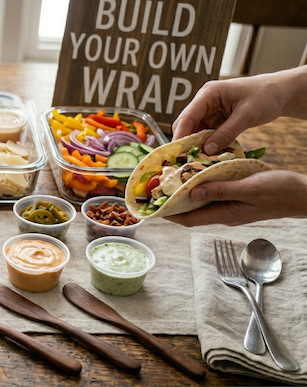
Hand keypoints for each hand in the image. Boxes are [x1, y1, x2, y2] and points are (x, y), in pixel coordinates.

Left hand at [164, 170, 306, 225]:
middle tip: (156, 189)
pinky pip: (214, 193)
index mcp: (226, 214)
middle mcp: (225, 213)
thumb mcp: (249, 189)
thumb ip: (220, 191)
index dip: (169, 215)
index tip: (151, 208)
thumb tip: (191, 193)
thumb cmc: (281, 192)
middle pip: (192, 210)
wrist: (305, 194)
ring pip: (202, 201)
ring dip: (186, 192)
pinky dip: (203, 185)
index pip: (189, 219)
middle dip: (173, 202)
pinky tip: (198, 173)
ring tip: (171, 179)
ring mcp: (232, 206)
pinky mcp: (238, 197)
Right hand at [171, 66, 306, 153]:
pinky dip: (208, 144)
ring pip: (196, 131)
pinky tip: (211, 155)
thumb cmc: (266, 96)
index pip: (187, 117)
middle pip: (187, 124)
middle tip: (187, 162)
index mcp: (208, 94)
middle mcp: (205, 102)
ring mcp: (210, 111)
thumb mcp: (247, 115)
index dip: (180, 136)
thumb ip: (226, 133)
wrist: (282, 92)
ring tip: (199, 161)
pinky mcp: (217, 119)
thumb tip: (207, 150)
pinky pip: (207, 134)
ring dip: (198, 145)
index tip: (177, 154)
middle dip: (186, 142)